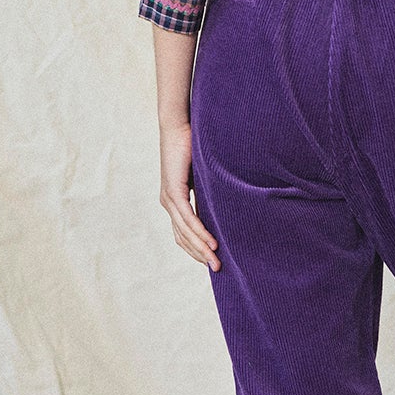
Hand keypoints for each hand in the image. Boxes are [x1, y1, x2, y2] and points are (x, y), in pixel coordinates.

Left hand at [160, 121, 220, 270]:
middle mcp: (168, 202)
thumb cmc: (194, 145)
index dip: (197, 249)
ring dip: (201, 249)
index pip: (184, 233)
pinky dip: (200, 233)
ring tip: (217, 262)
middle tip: (218, 269)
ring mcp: (169, 198)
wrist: (180, 126)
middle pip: (183, 238)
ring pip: (185, 233)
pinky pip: (187, 219)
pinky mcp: (173, 191)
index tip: (213, 260)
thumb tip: (226, 203)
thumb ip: (210, 191)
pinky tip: (212, 244)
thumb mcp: (204, 175)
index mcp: (174, 200)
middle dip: (200, 255)